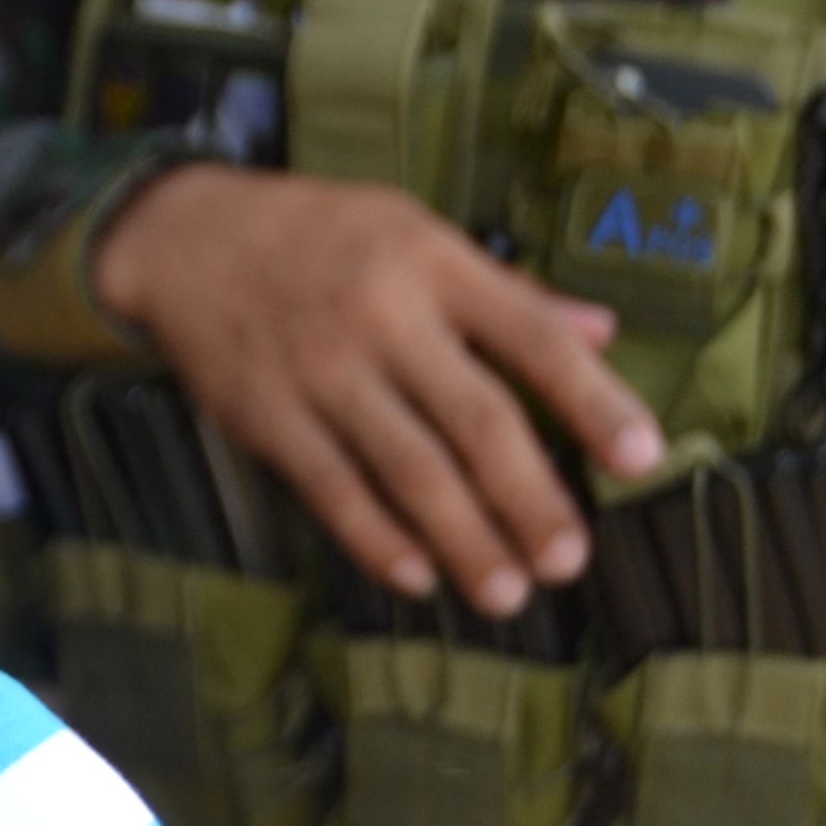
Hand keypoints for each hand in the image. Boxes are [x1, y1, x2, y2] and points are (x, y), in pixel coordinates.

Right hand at [88, 164, 660, 614]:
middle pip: (474, 419)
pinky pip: (328, 485)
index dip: (592, 400)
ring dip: (462, 536)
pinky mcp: (263, 413)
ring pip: (405, 466)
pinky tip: (415, 575)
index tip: (642, 458)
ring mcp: (318, 369)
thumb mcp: (415, 232)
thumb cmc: (319, 233)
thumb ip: (507, 292)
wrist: (182, 236)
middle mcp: (381, 316)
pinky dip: (373, 535)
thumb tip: (602, 331)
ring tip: (507, 592)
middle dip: (528, 497)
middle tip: (569, 561)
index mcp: (433, 263)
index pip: (532, 337)